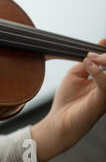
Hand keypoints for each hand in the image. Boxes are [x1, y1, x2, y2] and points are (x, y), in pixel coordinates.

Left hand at [31, 38, 105, 161]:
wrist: (59, 121)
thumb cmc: (67, 100)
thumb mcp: (76, 74)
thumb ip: (87, 62)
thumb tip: (95, 50)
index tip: (104, 41)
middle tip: (94, 54)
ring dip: (105, 61)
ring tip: (90, 58)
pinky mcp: (102, 101)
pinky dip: (98, 72)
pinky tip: (88, 65)